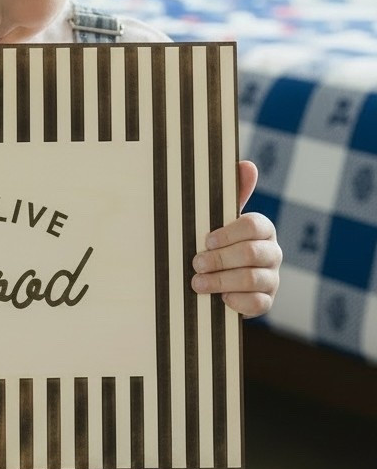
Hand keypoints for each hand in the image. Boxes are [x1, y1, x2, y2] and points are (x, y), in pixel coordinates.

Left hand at [190, 161, 280, 316]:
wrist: (218, 277)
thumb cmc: (219, 242)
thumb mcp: (219, 218)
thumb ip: (232, 193)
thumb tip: (247, 164)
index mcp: (263, 228)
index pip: (254, 225)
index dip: (229, 233)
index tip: (206, 240)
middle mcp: (272, 252)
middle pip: (251, 253)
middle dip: (220, 259)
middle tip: (196, 263)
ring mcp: (272, 278)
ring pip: (252, 279)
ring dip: (221, 281)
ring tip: (197, 283)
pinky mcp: (266, 301)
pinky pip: (256, 304)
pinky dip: (234, 301)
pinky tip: (219, 298)